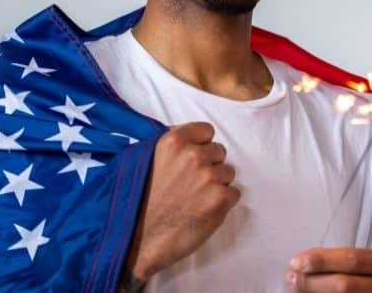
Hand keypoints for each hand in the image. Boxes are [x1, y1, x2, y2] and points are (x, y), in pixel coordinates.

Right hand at [124, 122, 239, 280]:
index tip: (192, 160)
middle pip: (219, 151)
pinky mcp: (221, 198)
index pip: (206, 131)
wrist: (137, 241)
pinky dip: (223, 202)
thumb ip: (168, 146)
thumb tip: (188, 137)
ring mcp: (209, 176)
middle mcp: (193, 155)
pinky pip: (234, 193)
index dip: (201, 145)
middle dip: (209, 165)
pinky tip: (202, 210)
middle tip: (190, 184)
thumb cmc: (138, 204)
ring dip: (216, 184)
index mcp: (173, 142)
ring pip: (227, 173)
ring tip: (194, 199)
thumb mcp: (143, 161)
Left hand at [286, 248, 371, 291]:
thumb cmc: (371, 278)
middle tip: (292, 277)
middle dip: (314, 281)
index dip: (323, 260)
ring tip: (295, 288)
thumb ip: (339, 261)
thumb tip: (302, 262)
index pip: (352, 259)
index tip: (298, 261)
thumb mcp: (365, 264)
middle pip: (347, 284)